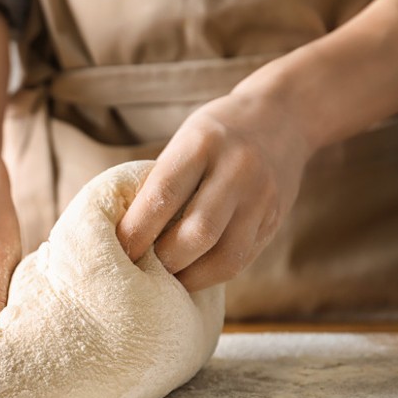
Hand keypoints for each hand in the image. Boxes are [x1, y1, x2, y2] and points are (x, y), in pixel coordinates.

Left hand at [117, 92, 311, 290]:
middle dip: (163, 260)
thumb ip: (160, 183)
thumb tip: (122, 234)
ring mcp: (262, 197)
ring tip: (164, 281)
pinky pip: (241, 260)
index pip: (162, 196)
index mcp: (202, 143)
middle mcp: (237, 169)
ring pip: (225, 256)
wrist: (281, 116)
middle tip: (139, 270)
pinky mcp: (275, 220)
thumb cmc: (213, 136)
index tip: (117, 251)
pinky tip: (190, 276)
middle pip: (197, 232)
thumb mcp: (184, 143)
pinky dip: (211, 275)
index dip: (136, 231)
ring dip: (189, 277)